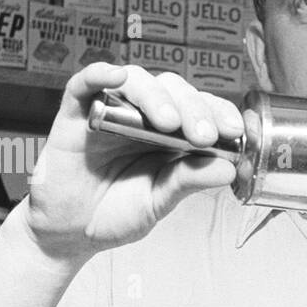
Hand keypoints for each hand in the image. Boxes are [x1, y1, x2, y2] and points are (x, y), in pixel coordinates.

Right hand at [22, 63, 244, 260]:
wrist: (72, 232)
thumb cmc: (116, 213)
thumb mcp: (159, 202)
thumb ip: (188, 181)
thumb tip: (228, 169)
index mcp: (173, 134)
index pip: (202, 109)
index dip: (220, 113)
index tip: (235, 131)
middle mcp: (145, 116)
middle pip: (175, 91)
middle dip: (194, 109)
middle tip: (203, 135)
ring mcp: (111, 111)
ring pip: (138, 81)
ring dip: (156, 96)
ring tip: (168, 122)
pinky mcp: (76, 112)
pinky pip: (85, 82)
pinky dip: (100, 73)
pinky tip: (116, 76)